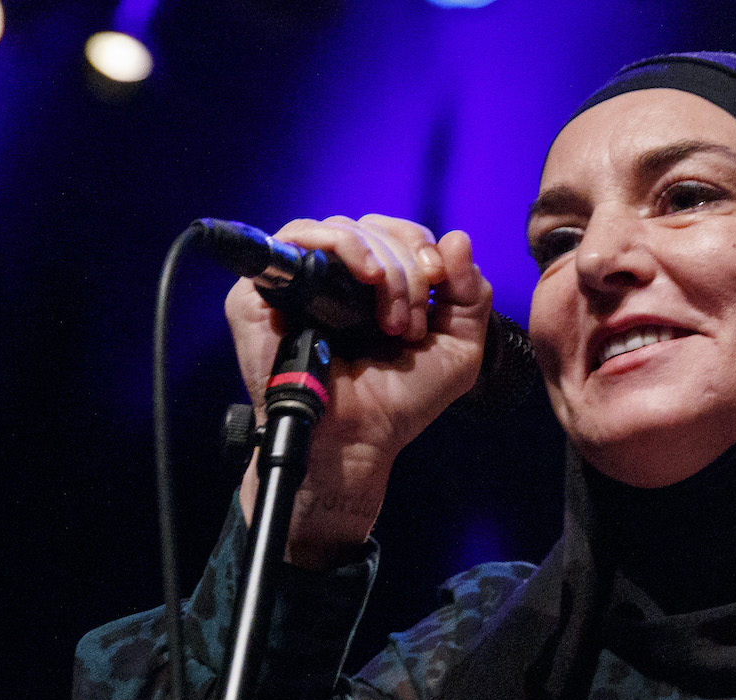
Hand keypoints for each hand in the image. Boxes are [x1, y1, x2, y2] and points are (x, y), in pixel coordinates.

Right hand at [227, 214, 492, 566]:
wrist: (358, 437)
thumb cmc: (401, 401)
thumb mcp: (458, 349)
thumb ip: (470, 294)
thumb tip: (458, 237)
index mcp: (376, 284)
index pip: (399, 233)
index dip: (424, 249)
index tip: (440, 284)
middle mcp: (336, 276)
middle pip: (376, 227)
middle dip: (409, 269)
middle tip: (412, 324)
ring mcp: (300, 278)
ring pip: (344, 228)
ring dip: (384, 267)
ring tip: (391, 321)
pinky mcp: (264, 287)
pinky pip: (299, 234)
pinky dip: (342, 246)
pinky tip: (366, 277)